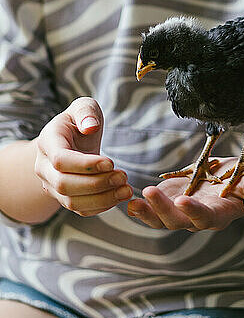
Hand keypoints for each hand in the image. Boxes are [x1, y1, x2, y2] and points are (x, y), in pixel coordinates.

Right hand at [34, 97, 132, 216]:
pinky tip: (119, 196)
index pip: (60, 160)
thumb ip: (86, 112)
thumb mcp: (84, 107)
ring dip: (101, 198)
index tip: (111, 162)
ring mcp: (51, 185)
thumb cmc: (79, 120)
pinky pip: (80, 209)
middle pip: (64, 184)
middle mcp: (44, 167)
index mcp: (47, 142)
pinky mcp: (64, 197)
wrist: (70, 138)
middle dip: (97, 183)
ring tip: (126, 189)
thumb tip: (90, 126)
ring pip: (71, 202)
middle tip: (123, 177)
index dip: (85, 165)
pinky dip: (101, 207)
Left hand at [127, 157, 243, 230]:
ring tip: (132, 203)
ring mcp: (184, 210)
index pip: (205, 217)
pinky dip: (142, 207)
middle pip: (177, 221)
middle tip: (150, 192)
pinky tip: (129, 201)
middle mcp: (199, 217)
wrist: (240, 178)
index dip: (194, 211)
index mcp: (220, 214)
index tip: (183, 199)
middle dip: (162, 209)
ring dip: (146, 212)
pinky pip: (154, 209)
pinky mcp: (173, 199)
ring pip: (161, 220)